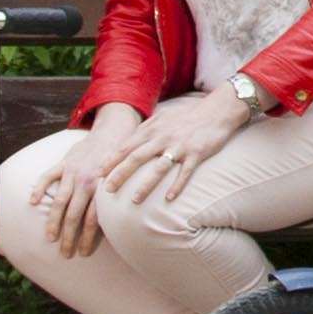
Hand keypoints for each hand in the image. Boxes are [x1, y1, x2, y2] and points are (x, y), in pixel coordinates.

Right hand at [29, 112, 139, 258]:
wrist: (114, 131)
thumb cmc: (120, 161)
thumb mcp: (122, 181)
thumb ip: (115, 202)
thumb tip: (120, 228)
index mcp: (101, 189)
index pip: (91, 221)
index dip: (87, 239)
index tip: (83, 254)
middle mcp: (85, 182)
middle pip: (74, 216)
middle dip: (69, 237)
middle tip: (65, 254)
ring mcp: (72, 173)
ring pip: (59, 201)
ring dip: (53, 222)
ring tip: (50, 238)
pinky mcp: (64, 163)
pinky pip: (48, 176)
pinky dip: (39, 188)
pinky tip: (32, 202)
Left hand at [104, 88, 241, 211]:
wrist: (215, 112)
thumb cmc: (185, 118)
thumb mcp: (161, 119)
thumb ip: (144, 131)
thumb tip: (124, 144)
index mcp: (152, 130)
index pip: (126, 146)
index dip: (111, 160)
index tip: (97, 174)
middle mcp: (163, 138)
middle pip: (137, 157)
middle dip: (120, 174)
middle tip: (107, 190)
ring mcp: (179, 147)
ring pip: (159, 168)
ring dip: (146, 185)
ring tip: (134, 200)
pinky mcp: (196, 154)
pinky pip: (185, 172)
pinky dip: (177, 186)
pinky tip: (169, 199)